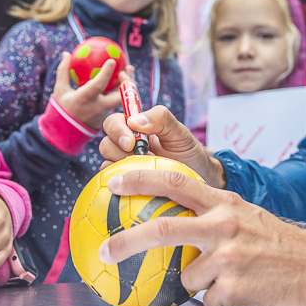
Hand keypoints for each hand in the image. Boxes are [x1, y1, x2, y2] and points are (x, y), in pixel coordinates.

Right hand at [52, 53, 132, 130]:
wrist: (67, 132)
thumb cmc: (63, 107)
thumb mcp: (60, 90)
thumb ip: (63, 71)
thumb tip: (66, 53)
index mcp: (86, 98)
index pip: (99, 85)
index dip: (107, 73)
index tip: (112, 60)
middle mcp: (98, 106)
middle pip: (119, 94)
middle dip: (127, 81)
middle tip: (128, 67)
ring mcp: (105, 112)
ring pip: (122, 98)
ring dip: (127, 84)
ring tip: (129, 70)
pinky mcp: (109, 116)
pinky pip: (117, 100)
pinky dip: (121, 89)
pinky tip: (123, 79)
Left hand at [98, 169, 305, 305]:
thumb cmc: (276, 242)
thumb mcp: (242, 215)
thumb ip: (209, 215)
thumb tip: (168, 220)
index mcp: (223, 203)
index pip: (174, 182)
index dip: (140, 179)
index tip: (112, 183)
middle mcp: (224, 225)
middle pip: (162, 228)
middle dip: (127, 241)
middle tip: (105, 250)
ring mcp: (229, 257)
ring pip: (186, 276)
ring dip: (200, 282)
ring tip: (232, 275)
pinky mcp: (234, 288)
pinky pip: (208, 300)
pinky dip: (219, 299)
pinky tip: (244, 289)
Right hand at [99, 105, 226, 187]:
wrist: (199, 180)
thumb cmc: (189, 153)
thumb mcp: (179, 132)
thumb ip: (160, 119)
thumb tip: (133, 120)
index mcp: (136, 129)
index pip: (114, 122)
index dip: (117, 130)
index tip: (131, 142)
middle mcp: (126, 147)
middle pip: (106, 143)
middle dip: (117, 149)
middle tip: (136, 157)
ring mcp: (124, 167)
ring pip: (106, 164)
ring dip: (121, 167)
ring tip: (143, 172)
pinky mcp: (126, 186)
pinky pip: (112, 185)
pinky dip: (119, 184)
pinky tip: (136, 186)